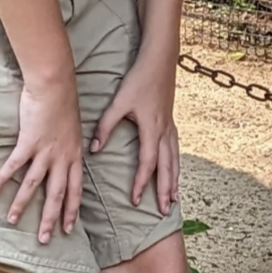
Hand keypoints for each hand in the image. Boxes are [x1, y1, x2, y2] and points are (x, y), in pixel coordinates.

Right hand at [0, 77, 83, 242]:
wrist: (56, 86)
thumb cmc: (64, 105)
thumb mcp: (75, 130)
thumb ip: (71, 147)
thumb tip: (72, 156)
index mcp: (75, 156)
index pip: (75, 190)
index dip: (71, 210)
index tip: (68, 228)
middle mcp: (62, 158)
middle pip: (57, 195)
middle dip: (50, 219)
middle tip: (43, 239)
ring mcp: (46, 152)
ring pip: (34, 185)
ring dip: (22, 205)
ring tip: (12, 221)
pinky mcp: (29, 142)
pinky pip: (14, 165)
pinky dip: (3, 178)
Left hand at [90, 55, 179, 212]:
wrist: (160, 62)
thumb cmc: (139, 81)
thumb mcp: (119, 103)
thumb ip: (105, 126)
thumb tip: (94, 150)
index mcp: (151, 129)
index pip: (148, 163)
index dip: (142, 182)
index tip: (136, 200)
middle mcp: (164, 132)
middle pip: (167, 167)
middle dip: (165, 190)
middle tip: (164, 210)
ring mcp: (171, 128)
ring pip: (175, 161)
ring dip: (173, 181)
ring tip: (173, 199)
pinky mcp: (171, 123)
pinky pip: (176, 151)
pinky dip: (176, 166)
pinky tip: (174, 173)